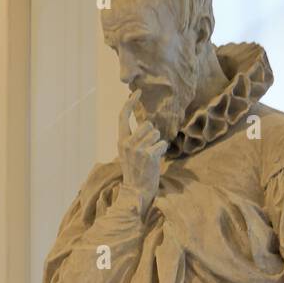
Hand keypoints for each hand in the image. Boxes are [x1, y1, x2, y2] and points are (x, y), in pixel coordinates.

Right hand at [118, 90, 167, 212]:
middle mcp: (127, 143)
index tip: (137, 92)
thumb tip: (144, 124)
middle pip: (146, 124)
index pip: (122, 116)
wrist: (138, 190)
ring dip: (157, 143)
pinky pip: (162, 144)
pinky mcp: (149, 155)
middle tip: (149, 149)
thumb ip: (133, 138)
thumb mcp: (129, 153)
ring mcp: (137, 149)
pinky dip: (162, 151)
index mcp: (121, 141)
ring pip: (155, 133)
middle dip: (152, 134)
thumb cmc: (136, 171)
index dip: (130, 103)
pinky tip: (156, 160)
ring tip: (152, 156)